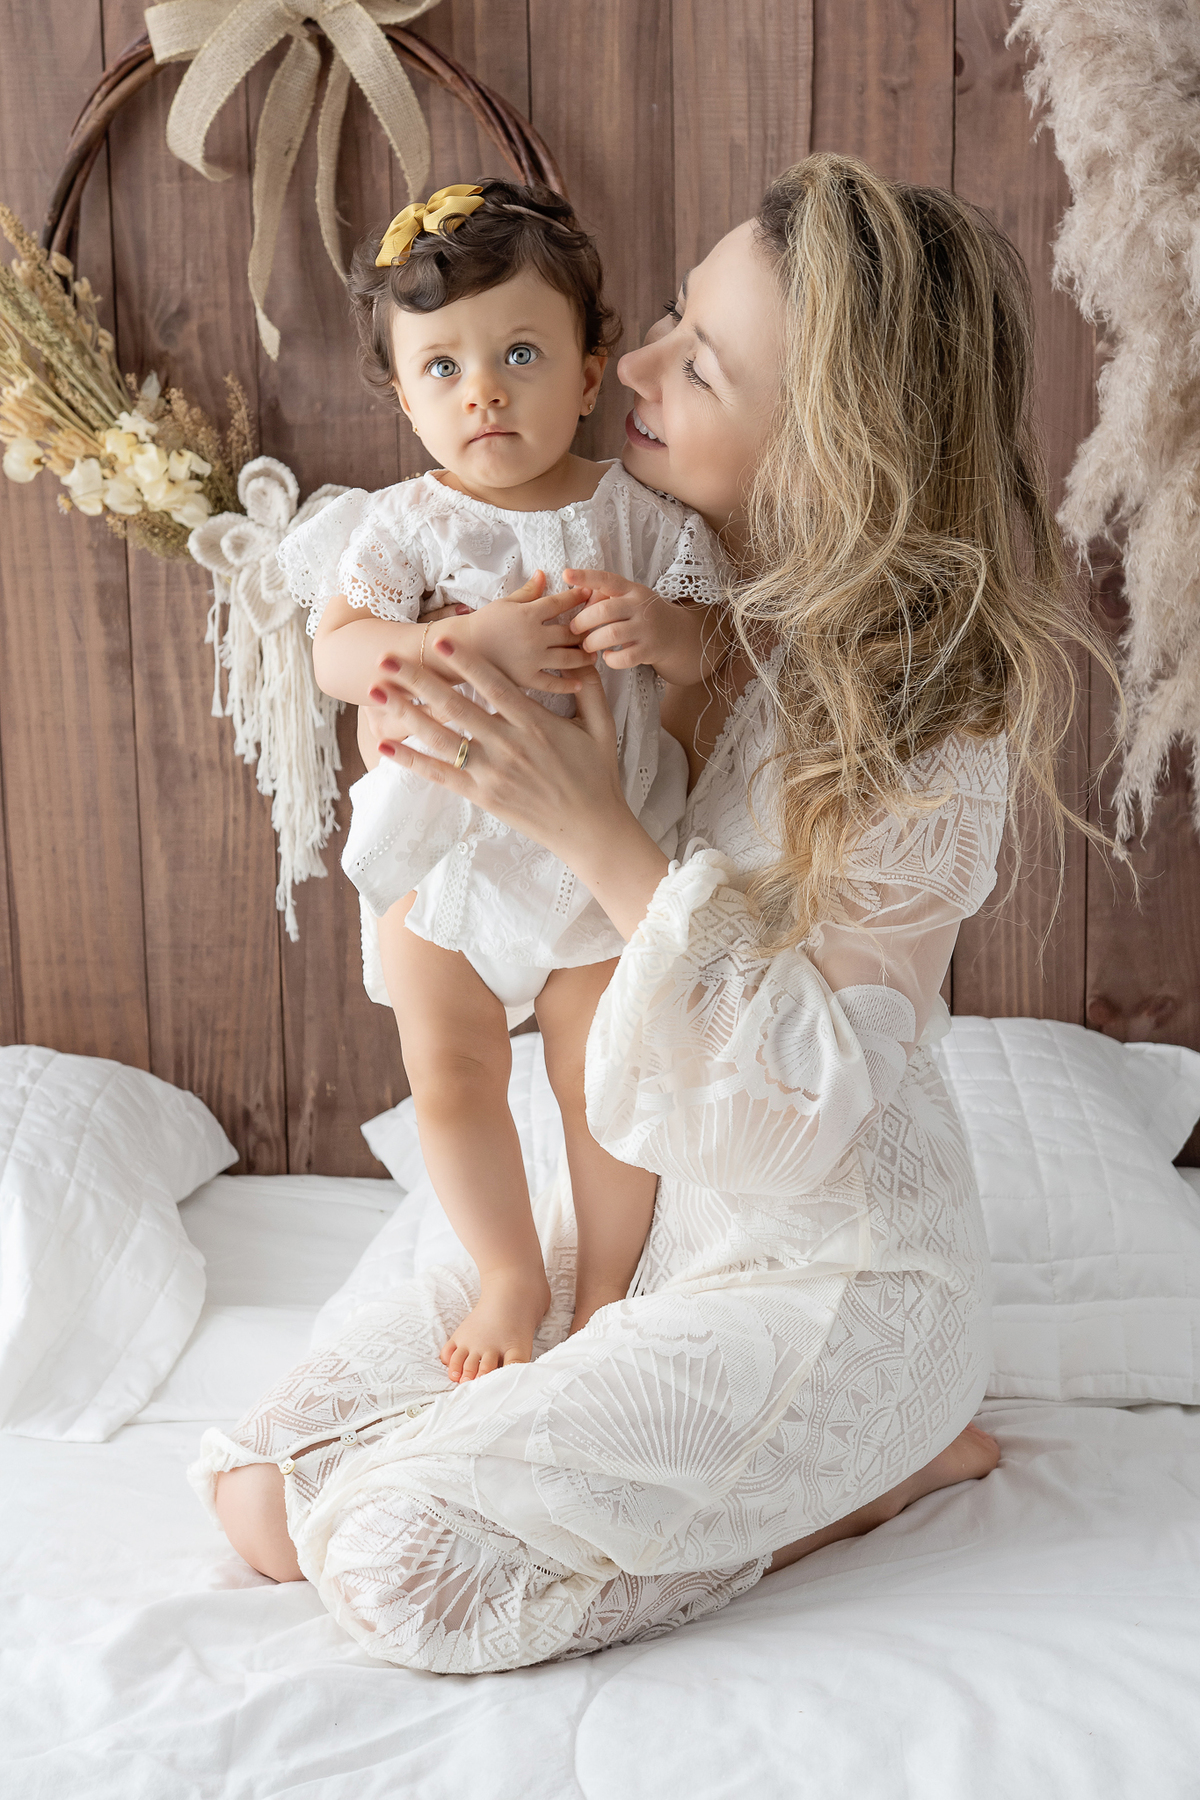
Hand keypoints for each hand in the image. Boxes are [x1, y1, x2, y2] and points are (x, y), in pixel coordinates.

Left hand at [367, 636, 669, 938]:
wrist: (592, 830)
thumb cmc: (598, 777)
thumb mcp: (602, 728)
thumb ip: (591, 690)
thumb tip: (587, 657)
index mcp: (536, 724)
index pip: (494, 685)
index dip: (465, 662)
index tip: (439, 639)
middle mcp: (510, 745)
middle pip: (456, 706)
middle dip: (419, 680)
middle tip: (388, 658)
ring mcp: (493, 773)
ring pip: (442, 738)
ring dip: (406, 713)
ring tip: (378, 693)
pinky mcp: (483, 796)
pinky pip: (441, 775)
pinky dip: (412, 761)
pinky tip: (386, 745)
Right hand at [458, 570, 596, 693]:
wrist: (462, 648)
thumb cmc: (484, 623)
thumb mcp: (506, 603)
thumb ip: (529, 591)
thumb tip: (544, 574)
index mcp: (528, 614)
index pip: (561, 603)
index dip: (578, 598)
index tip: (592, 595)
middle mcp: (534, 636)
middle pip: (571, 632)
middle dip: (587, 630)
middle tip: (599, 630)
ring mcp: (531, 659)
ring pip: (568, 658)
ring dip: (584, 657)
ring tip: (592, 655)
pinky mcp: (526, 679)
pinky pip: (553, 683)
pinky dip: (569, 684)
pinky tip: (579, 683)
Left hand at [565, 567, 708, 683]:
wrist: (676, 633)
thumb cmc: (640, 614)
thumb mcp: (628, 598)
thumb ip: (605, 597)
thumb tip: (576, 599)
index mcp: (631, 590)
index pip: (607, 579)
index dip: (586, 576)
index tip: (566, 573)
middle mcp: (639, 606)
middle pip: (605, 611)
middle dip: (583, 621)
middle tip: (574, 629)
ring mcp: (646, 628)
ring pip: (612, 634)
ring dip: (593, 642)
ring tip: (588, 646)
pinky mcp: (649, 649)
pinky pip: (624, 657)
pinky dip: (611, 659)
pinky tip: (608, 656)